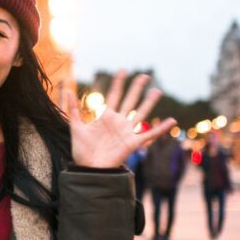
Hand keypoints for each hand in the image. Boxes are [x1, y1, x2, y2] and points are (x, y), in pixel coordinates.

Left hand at [62, 71, 176, 168]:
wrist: (88, 168)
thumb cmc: (82, 150)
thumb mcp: (75, 127)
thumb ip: (73, 109)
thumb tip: (67, 89)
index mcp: (106, 116)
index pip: (114, 95)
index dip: (118, 83)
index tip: (122, 70)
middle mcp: (119, 121)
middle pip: (130, 100)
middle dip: (137, 88)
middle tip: (144, 75)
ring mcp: (126, 131)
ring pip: (141, 113)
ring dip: (149, 102)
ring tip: (157, 91)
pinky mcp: (132, 143)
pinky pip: (149, 135)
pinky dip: (161, 129)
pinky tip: (171, 121)